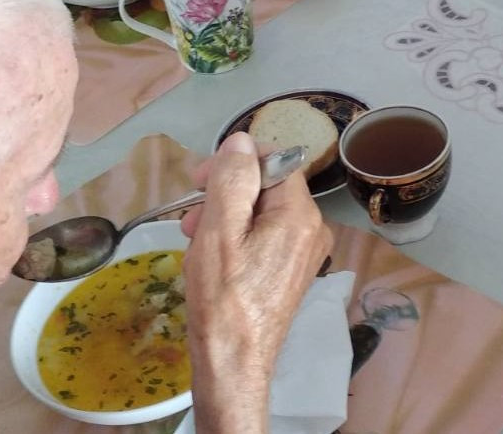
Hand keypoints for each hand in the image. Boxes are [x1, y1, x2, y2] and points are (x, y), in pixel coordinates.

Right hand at [182, 133, 332, 433]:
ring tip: (193, 238)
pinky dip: (235, 238)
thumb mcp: (219, 229)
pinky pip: (264, 238)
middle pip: (267, 188)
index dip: (235, 163)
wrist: (234, 360)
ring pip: (261, 214)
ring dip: (225, 216)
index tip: (199, 179)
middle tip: (190, 214)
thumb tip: (241, 141)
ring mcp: (304, 253)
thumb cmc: (224, 296)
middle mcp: (312, 230)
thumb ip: (232, 179)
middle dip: (225, 193)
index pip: (274, 161)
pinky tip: (211, 256)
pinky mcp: (291, 272)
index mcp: (301, 215)